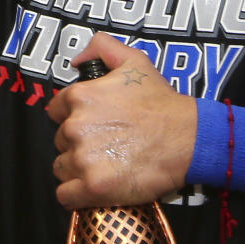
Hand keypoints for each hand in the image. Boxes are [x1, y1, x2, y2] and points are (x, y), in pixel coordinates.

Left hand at [46, 32, 196, 208]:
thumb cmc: (161, 101)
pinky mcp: (94, 187)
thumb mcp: (134, 60)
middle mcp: (76, 127)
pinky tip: (95, 186)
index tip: (92, 124)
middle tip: (105, 144)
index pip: (56, 111)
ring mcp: (83, 159)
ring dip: (77, 168)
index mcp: (80, 97)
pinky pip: (66, 195)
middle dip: (77, 143)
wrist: (188, 138)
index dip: (73, 117)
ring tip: (105, 164)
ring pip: (62, 168)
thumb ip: (101, 47)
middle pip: (60, 140)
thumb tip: (76, 61)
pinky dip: (76, 194)